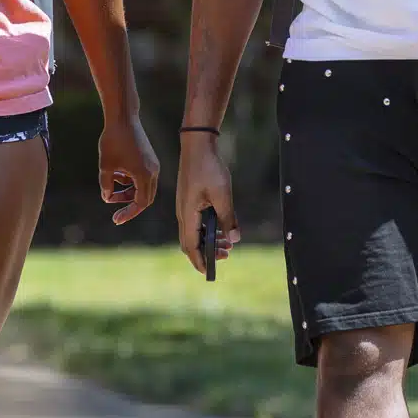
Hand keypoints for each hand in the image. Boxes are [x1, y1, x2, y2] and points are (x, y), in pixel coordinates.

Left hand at [97, 114, 160, 225]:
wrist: (123, 118)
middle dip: (128, 203)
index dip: (128, 213)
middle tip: (113, 208)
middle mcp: (153, 171)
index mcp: (144, 175)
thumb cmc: (113, 141)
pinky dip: (131, 180)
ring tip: (110, 185)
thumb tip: (107, 198)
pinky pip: (143, 176)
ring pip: (143, 187)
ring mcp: (153, 164)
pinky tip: (116, 173)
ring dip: (128, 190)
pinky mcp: (149, 158)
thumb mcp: (105, 166)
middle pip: (145, 197)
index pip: (141, 203)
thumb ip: (106, 185)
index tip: (115, 219)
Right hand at [175, 133, 240, 272]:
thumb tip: (234, 239)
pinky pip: (197, 222)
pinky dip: (208, 229)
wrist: (197, 145)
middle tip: (226, 255)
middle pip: (191, 242)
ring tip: (228, 243)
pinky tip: (223, 227)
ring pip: (195, 232)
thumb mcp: (223, 195)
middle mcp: (183, 214)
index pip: (191, 246)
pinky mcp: (190, 200)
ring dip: (209, 240)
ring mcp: (186, 207)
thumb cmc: (209, 168)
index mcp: (187, 214)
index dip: (199, 261)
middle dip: (207, 252)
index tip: (209, 272)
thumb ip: (228, 218)